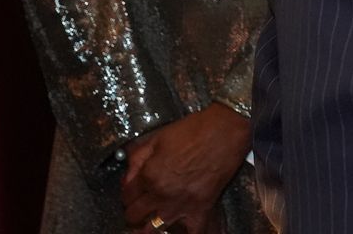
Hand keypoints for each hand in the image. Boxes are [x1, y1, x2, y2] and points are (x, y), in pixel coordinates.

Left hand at [120, 103, 249, 232]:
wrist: (226, 129)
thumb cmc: (195, 130)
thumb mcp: (158, 138)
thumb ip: (137, 158)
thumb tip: (128, 175)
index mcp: (149, 175)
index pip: (126, 195)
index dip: (127, 192)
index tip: (132, 190)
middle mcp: (162, 194)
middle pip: (135, 215)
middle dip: (134, 210)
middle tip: (139, 205)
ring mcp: (182, 204)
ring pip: (153, 229)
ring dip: (149, 226)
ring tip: (152, 220)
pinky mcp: (202, 207)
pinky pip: (193, 232)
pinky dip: (187, 233)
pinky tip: (182, 229)